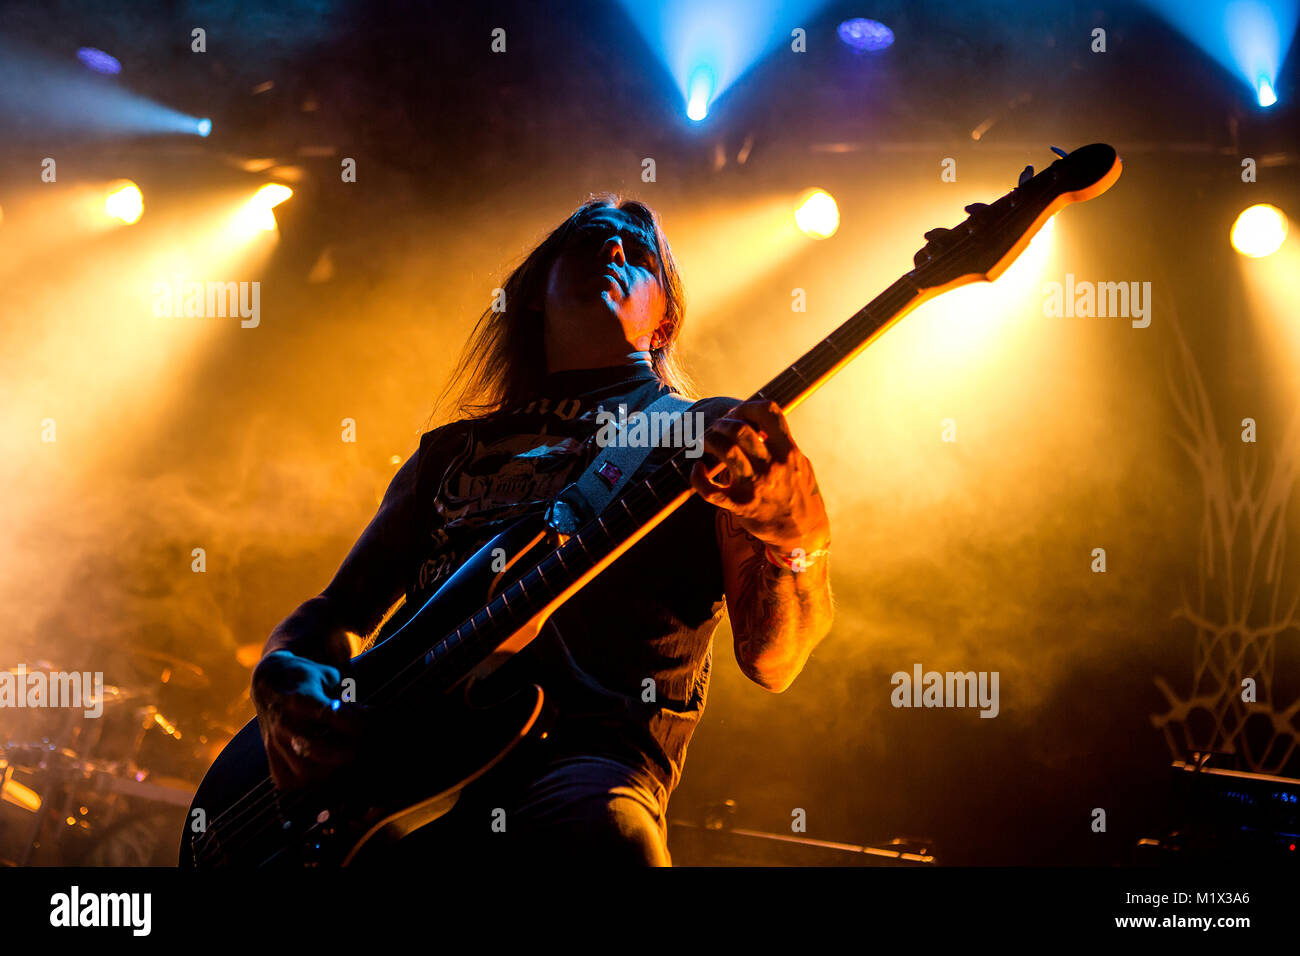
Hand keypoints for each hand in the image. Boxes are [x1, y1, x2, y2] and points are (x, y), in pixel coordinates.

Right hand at [251, 650, 367, 789]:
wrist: (268, 682)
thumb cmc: (307, 679)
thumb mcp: (329, 677)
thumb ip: (349, 700)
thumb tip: (373, 719)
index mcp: (302, 700)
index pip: (337, 719)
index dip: (361, 723)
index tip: (374, 721)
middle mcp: (286, 724)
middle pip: (320, 750)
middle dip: (350, 752)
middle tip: (363, 746)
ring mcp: (275, 742)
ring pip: (305, 772)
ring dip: (332, 770)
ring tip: (345, 758)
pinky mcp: (270, 756)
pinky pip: (287, 780)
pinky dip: (307, 781)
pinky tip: (321, 768)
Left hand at [689, 400, 829, 551]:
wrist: (802, 534)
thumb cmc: (798, 494)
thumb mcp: (798, 464)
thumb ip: (780, 443)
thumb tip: (757, 423)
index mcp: (788, 452)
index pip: (768, 412)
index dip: (748, 407)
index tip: (739, 414)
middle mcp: (772, 467)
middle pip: (740, 429)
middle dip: (723, 423)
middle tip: (717, 428)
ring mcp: (755, 486)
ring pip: (726, 451)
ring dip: (709, 440)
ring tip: (705, 441)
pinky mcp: (740, 506)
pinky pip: (710, 490)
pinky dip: (697, 477)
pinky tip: (698, 469)